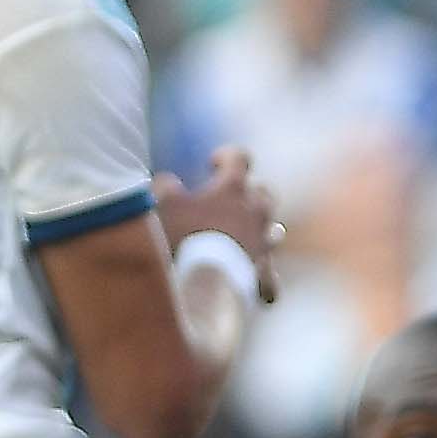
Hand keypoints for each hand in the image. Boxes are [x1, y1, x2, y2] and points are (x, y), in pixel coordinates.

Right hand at [158, 150, 282, 301]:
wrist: (207, 281)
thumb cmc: (185, 236)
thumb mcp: (164, 203)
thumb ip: (165, 186)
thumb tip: (168, 182)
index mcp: (233, 188)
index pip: (239, 157)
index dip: (227, 156)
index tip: (213, 164)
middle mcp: (256, 210)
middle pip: (263, 192)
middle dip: (249, 192)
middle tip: (228, 200)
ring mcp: (263, 240)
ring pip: (272, 226)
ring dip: (257, 225)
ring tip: (240, 232)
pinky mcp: (263, 269)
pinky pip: (269, 268)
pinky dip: (261, 267)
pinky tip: (252, 273)